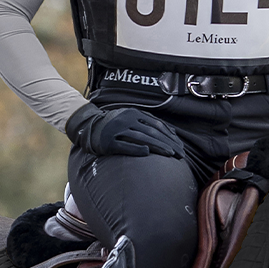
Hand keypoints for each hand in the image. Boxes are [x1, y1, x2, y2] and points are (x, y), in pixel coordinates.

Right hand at [64, 103, 184, 158]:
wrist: (87, 127)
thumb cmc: (113, 126)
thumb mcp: (130, 120)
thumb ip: (147, 124)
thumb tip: (170, 133)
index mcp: (133, 113)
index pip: (156, 125)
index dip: (170, 136)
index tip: (180, 147)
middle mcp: (126, 119)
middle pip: (152, 131)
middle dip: (168, 143)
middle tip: (180, 154)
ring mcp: (117, 130)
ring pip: (141, 138)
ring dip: (158, 146)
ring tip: (170, 154)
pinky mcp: (108, 142)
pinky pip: (124, 146)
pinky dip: (136, 149)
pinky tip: (147, 153)